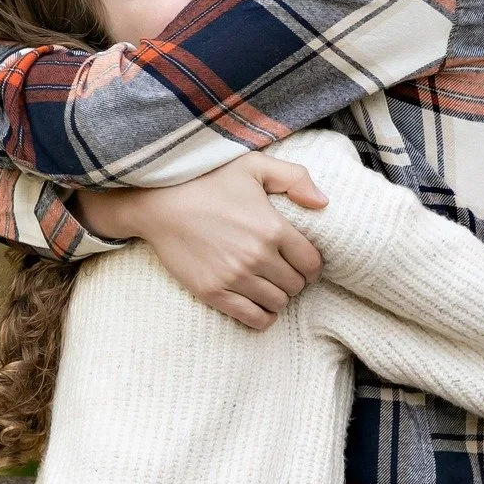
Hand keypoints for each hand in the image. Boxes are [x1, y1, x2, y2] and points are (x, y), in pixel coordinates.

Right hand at [79, 155, 328, 329]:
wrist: (160, 204)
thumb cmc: (208, 181)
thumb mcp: (253, 165)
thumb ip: (294, 178)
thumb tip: (324, 203)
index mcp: (273, 228)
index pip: (312, 263)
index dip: (312, 266)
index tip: (302, 263)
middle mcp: (257, 257)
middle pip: (295, 285)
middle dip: (294, 280)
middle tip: (283, 273)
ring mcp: (234, 277)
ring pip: (277, 304)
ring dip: (278, 298)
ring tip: (269, 286)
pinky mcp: (213, 292)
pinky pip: (253, 318)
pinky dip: (262, 316)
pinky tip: (258, 305)